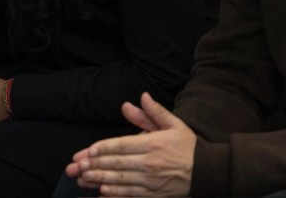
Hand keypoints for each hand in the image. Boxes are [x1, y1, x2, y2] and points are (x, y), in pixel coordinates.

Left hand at [64, 92, 195, 196]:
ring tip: (83, 178)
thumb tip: (141, 97)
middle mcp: (150, 164)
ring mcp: (151, 182)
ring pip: (121, 180)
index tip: (89, 150)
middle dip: (95, 164)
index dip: (104, 148)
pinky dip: (116, 194)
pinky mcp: (154, 195)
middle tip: (76, 166)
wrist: (208, 171)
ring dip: (100, 179)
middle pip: (117, 164)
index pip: (123, 146)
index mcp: (153, 144)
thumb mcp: (173, 124)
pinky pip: (131, 195)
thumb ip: (154, 112)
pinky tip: (103, 192)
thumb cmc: (188, 146)